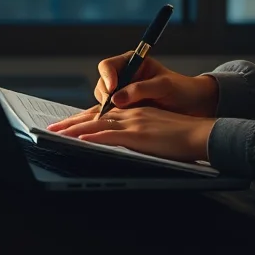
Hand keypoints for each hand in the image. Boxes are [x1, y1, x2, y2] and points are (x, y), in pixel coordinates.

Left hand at [47, 106, 216, 162]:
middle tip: (52, 128)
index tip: (67, 124)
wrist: (202, 134)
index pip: (102, 114)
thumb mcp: (156, 130)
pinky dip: (92, 137)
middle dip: (71, 122)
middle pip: (94, 116)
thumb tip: (124, 142)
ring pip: (97, 124)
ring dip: (74, 129)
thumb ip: (139, 133)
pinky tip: (80, 140)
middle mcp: (131, 113)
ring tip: (56, 134)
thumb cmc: (184, 136)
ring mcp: (134, 123)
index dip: (82, 119)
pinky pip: (110, 135)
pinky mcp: (138, 135)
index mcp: (135, 112)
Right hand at [92, 52, 219, 116]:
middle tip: (114, 108)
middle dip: (105, 96)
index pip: (108, 66)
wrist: (193, 105)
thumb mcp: (164, 86)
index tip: (113, 89)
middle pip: (102, 85)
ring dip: (106, 110)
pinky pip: (110, 114)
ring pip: (104, 101)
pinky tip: (109, 126)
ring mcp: (123, 95)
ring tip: (119, 117)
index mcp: (132, 63)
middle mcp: (124, 78)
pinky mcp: (125, 111)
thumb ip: (140, 89)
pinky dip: (108, 120)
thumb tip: (116, 98)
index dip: (107, 77)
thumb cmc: (181, 89)